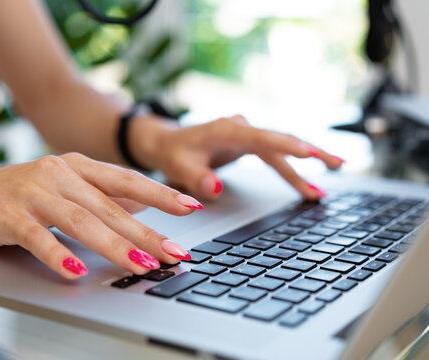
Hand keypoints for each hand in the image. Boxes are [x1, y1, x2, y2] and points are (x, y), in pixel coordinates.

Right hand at [0, 154, 201, 278]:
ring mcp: (33, 192)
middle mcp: (59, 174)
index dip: (160, 193)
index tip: (190, 207)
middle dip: (146, 233)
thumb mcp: (63, 188)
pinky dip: (58, 255)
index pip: (126, 181)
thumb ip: (100, 196)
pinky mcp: (7, 214)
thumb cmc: (15, 195)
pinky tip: (75, 273)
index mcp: (76, 166)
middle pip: (110, 206)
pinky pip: (37, 237)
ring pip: (81, 221)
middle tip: (175, 253)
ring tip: (141, 266)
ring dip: (114, 246)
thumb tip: (141, 208)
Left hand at [131, 115, 343, 199]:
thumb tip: (213, 188)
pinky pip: (276, 155)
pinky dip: (293, 167)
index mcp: (225, 130)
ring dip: (307, 162)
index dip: (284, 145)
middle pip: (281, 140)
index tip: (308, 152)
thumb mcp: (177, 167)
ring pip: (283, 148)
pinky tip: (308, 180)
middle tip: (338, 165)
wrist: (168, 142)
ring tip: (334, 174)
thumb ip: (195, 177)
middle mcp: (241, 128)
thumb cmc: (172, 153)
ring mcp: (248, 134)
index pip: (260, 137)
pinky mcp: (250, 143)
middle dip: (311, 152)